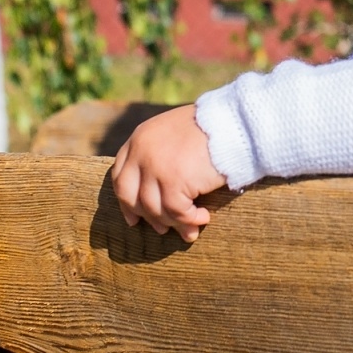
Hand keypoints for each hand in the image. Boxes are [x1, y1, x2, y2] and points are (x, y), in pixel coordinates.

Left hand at [110, 104, 225, 242]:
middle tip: (161, 230)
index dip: (126, 200)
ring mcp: (155, 167)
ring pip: (154, 209)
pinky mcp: (173, 181)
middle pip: (129, 195)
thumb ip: (160, 155)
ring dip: (174, 223)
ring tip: (190, 229)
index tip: (134, 217)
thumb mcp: (174, 134)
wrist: (232, 123)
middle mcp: (141, 151)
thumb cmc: (210, 128)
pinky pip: (177, 212)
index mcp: (140, 138)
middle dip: (146, 216)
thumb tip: (157, 194)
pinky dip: (190, 220)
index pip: (120, 176)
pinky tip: (204, 218)